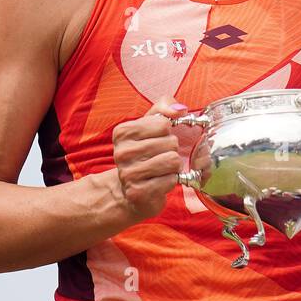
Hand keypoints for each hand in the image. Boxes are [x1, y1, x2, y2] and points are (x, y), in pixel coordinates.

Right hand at [108, 98, 187, 220]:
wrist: (132, 190)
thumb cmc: (146, 153)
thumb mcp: (151, 124)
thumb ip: (165, 107)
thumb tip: (180, 110)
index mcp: (122, 132)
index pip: (164, 124)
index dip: (167, 132)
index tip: (157, 139)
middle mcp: (121, 152)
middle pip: (170, 142)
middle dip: (172, 149)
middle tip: (160, 156)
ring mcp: (128, 174)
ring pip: (172, 160)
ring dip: (174, 166)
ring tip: (162, 169)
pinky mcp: (138, 192)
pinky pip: (171, 180)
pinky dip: (172, 180)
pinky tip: (160, 182)